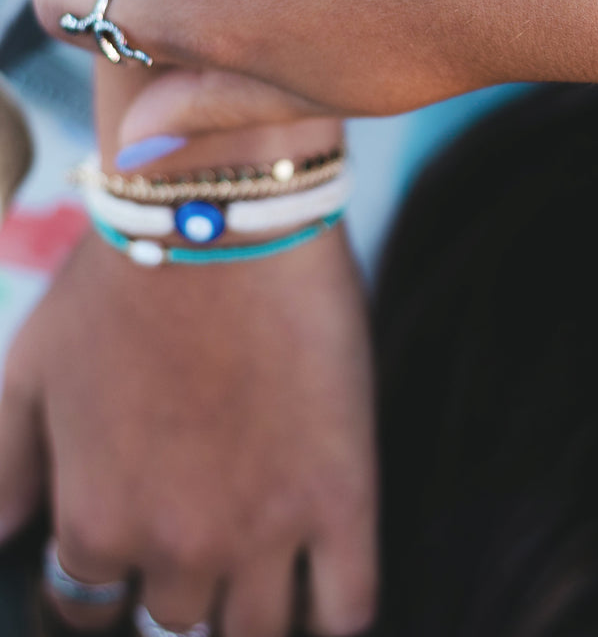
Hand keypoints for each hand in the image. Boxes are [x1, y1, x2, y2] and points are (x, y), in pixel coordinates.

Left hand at [0, 227, 376, 635]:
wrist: (225, 217)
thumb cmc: (126, 279)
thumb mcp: (30, 368)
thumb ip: (2, 466)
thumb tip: (0, 536)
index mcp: (95, 521)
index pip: (86, 607)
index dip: (107, 578)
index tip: (138, 539)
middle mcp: (177, 543)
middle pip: (176, 620)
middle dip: (180, 581)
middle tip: (205, 522)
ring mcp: (266, 527)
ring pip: (256, 631)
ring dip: (252, 609)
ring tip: (265, 560)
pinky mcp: (341, 495)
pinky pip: (348, 607)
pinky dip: (334, 613)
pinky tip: (326, 584)